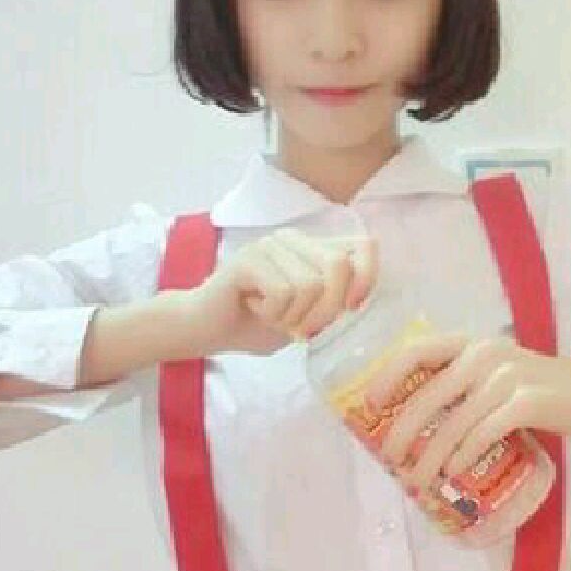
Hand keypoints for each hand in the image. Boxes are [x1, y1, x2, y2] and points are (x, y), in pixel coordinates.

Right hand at [197, 227, 378, 355]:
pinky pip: (282, 291)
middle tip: (303, 330)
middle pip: (338, 265)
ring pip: (310, 284)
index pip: (362, 245)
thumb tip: (358, 300)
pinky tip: (254, 309)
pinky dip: (272, 314)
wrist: (204, 328)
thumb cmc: (255, 323)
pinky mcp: (249, 258)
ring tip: (270, 316)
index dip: (367, 276)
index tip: (353, 308)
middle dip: (327, 309)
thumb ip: (332, 302)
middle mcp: (294, 240)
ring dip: (293, 316)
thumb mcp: (305, 316)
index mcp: (313, 249)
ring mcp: (270, 245)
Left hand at [363, 334, 570, 494]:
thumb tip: (414, 420)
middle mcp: (484, 354)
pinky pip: (484, 434)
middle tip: (391, 460)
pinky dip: (464, 456)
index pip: (418, 350)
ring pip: (455, 423)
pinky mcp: (526, 402)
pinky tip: (455, 473)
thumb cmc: (535, 386)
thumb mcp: (494, 372)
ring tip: (419, 480)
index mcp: (471, 343)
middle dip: (404, 431)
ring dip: (432, 457)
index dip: (390, 375)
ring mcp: (506, 377)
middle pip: (430, 395)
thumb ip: (461, 383)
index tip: (372, 403)